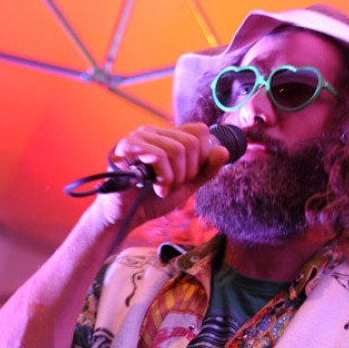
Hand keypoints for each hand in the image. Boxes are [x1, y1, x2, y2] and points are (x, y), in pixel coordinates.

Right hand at [91, 123, 229, 229]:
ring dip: (175, 178)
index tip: (188, 176)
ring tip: (163, 189)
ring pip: (177, 149)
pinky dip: (164, 178)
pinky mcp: (128, 147)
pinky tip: (156, 189)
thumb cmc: (150, 200)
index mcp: (167, 137)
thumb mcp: (185, 186)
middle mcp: (154, 132)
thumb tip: (224, 150)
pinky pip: (160, 156)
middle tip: (173, 185)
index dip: (202, 156)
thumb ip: (205, 170)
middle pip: (191, 141)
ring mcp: (140, 137)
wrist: (125, 217)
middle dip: (189, 171)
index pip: (199, 130)